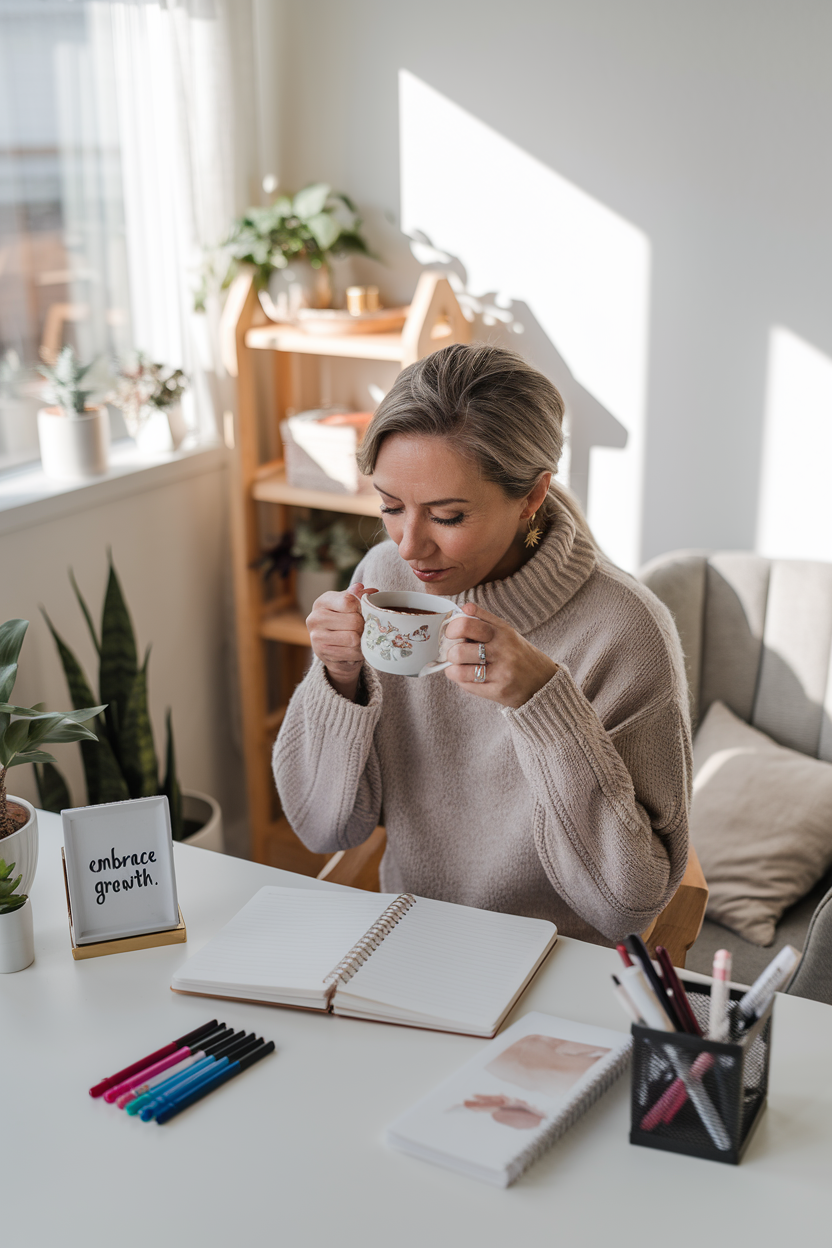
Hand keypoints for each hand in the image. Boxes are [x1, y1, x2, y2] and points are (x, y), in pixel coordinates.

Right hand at [307, 581, 376, 699]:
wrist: (333, 650)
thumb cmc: (344, 622)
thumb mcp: (350, 606)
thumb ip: (357, 596)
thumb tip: (360, 588)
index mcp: (322, 602)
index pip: (349, 601)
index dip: (362, 608)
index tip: (363, 612)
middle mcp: (315, 618)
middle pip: (354, 621)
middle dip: (363, 626)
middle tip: (363, 629)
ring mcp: (316, 637)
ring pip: (353, 638)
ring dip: (361, 641)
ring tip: (359, 639)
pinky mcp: (322, 653)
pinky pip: (351, 652)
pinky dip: (357, 652)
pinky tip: (353, 649)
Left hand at [443, 603, 558, 708]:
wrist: (544, 683)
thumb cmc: (520, 655)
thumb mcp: (507, 632)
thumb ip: (484, 619)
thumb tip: (463, 608)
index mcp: (502, 631)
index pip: (467, 624)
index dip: (452, 628)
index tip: (451, 634)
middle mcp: (503, 650)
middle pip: (459, 650)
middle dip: (450, 652)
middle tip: (454, 653)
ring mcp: (501, 671)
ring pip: (460, 670)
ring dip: (453, 669)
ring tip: (458, 667)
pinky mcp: (499, 690)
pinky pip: (468, 685)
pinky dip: (462, 681)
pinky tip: (468, 677)